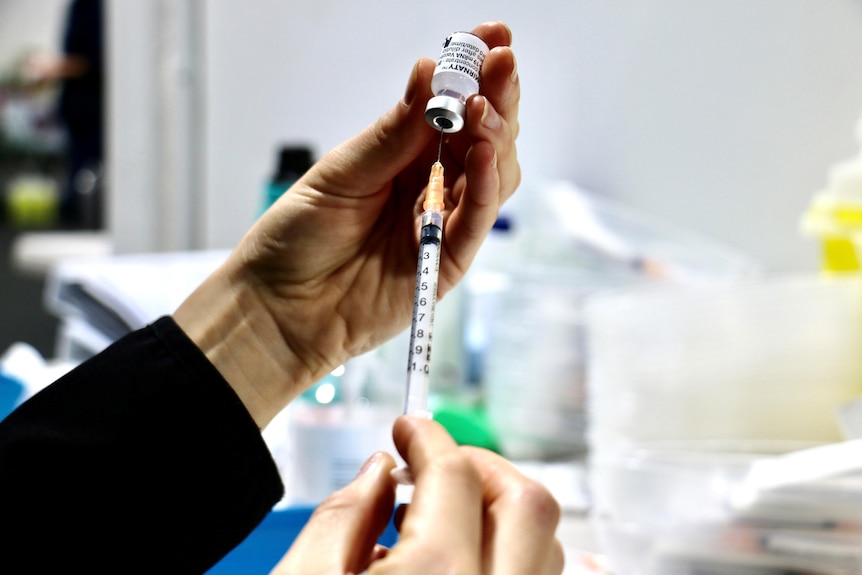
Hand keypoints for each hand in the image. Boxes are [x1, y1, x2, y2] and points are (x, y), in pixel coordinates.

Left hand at [175, 22, 520, 426]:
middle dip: (496, 95)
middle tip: (499, 63)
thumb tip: (428, 75)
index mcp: (403, 155)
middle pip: (484, 135)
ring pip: (493, 173)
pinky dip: (485, 186)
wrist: (280, 307)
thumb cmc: (297, 239)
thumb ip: (391, 135)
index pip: (453, 108)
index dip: (475, 73)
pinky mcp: (449, 262)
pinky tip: (482, 153)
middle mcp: (430, 184)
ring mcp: (442, 222)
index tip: (491, 38)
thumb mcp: (340, 174)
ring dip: (496, 136)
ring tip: (483, 108)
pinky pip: (477, 220)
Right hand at [271, 416, 563, 574]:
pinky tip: (474, 556)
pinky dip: (521, 555)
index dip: (429, 437)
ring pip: (548, 546)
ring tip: (446, 513)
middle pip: (527, 504)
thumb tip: (381, 469)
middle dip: (482, 465)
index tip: (409, 429)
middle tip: (437, 461)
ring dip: (503, 511)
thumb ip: (339, 519)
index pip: (454, 475)